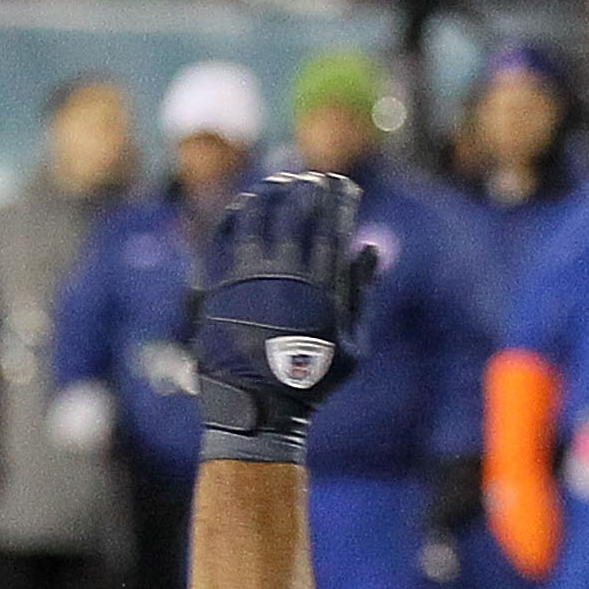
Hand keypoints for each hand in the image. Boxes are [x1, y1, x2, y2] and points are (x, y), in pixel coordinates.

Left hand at [191, 172, 378, 464]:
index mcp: (320, 288)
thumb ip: (360, 294)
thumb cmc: (310, 380)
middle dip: (306, 187)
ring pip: (257, 216)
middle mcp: (284, 276)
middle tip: (310, 179)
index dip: (338, 197)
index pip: (331, 225)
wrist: (256, 408)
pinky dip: (238, 214)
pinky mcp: (221, 285)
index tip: (341, 184)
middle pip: (294, 211)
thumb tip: (367, 247)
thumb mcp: (352, 347)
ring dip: (270, 192)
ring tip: (279, 184)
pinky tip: (247, 206)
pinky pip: (226, 235)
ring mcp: (248, 278)